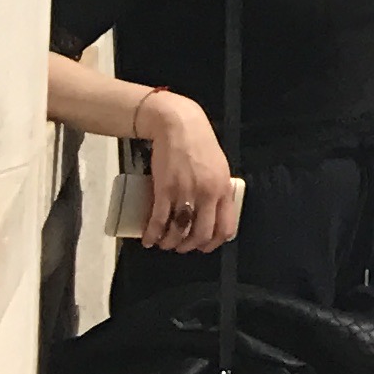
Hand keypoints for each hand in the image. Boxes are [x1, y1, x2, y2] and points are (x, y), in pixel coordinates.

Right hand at [139, 94, 243, 254]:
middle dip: (189, 246)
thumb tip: (212, 210)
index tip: (203, 246)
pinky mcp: (164, 189)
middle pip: (201, 233)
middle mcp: (207, 194)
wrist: (178, 127)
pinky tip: (148, 240)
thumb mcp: (218, 168)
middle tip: (179, 246)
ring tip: (162, 243)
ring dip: (169, 243)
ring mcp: (186, 192)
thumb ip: (217, 189)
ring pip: (179, 230)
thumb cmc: (199, 146)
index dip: (214, 242)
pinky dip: (152, 235)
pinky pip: (159, 220)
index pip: (226, 226)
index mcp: (223, 189)